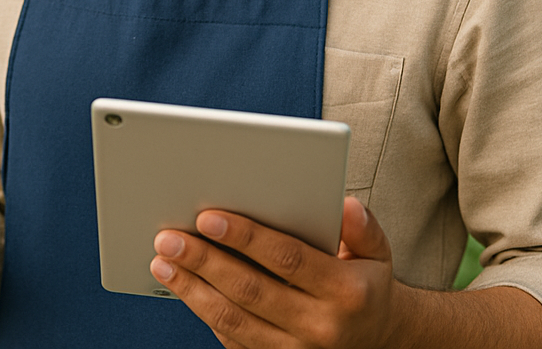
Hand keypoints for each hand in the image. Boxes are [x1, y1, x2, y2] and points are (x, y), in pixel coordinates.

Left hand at [149, 197, 400, 348]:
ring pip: (234, 321)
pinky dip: (204, 313)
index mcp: (345, 291)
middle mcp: (319, 327)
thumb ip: (363, 227)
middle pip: (250, 290)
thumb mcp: (377, 252)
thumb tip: (345, 206)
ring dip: (192, 290)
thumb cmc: (367, 284)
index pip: (287, 258)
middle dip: (204, 261)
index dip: (246, 236)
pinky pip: (233, 341)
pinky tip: (183, 288)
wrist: (379, 343)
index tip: (208, 216)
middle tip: (168, 237)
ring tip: (162, 262)